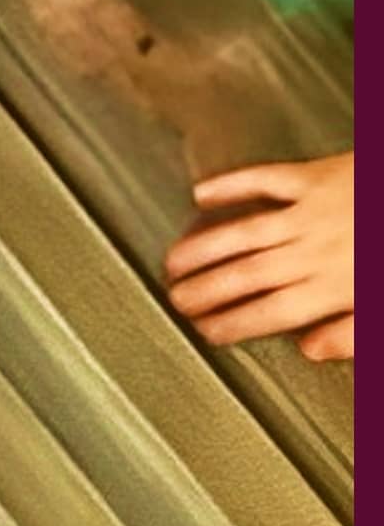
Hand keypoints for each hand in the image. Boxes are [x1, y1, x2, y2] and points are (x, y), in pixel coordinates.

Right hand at [164, 151, 353, 357]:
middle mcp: (313, 251)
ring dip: (204, 245)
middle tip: (175, 298)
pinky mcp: (314, 177)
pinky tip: (203, 194)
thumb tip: (310, 349)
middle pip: (246, 275)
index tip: (206, 332)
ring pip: (243, 232)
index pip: (269, 313)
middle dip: (205, 288)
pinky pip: (263, 180)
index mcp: (334, 289)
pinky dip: (230, 186)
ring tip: (174, 259)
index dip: (232, 323)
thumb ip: (351, 333)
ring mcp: (310, 211)